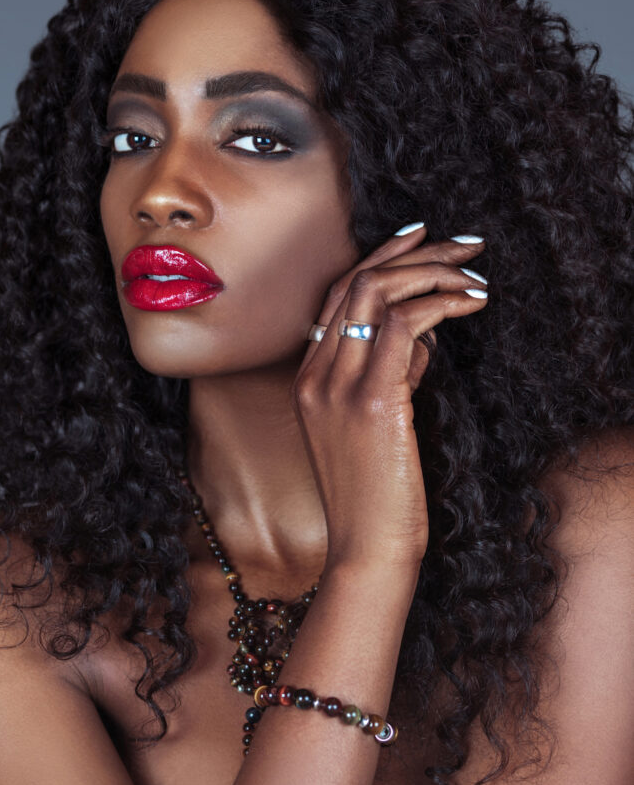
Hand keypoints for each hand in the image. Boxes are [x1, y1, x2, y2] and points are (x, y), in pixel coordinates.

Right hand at [291, 224, 486, 574]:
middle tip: (465, 244)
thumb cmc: (377, 496)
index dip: (379, 256)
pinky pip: (405, 326)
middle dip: (415, 252)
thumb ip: (392, 374)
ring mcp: (337, 387)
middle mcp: (315, 375)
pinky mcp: (371, 402)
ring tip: (476, 276)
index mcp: (309, 379)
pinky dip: (442, 303)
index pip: (338, 295)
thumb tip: (425, 334)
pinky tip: (471, 304)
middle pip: (358, 282)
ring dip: (434, 272)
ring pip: (378, 293)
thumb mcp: (378, 425)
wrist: (367, 548)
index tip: (420, 236)